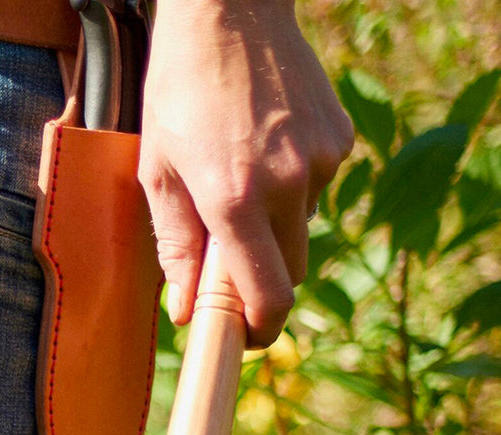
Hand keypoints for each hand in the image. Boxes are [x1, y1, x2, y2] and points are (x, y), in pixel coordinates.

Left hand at [138, 0, 353, 346]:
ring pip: (304, 227)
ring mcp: (322, 161)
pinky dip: (295, 183)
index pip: (270, 296)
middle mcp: (288, 185)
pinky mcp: (341, 140)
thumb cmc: (180, 88)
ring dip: (277, 221)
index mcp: (235, 198)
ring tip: (244, 167)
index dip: (262, 329)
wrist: (229, 8)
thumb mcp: (159, 170)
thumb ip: (176, 248)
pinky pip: (319, 188)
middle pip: (293, 272)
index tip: (248, 336)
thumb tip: (186, 311)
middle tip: (233, 251)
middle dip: (265, 276)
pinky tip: (269, 143)